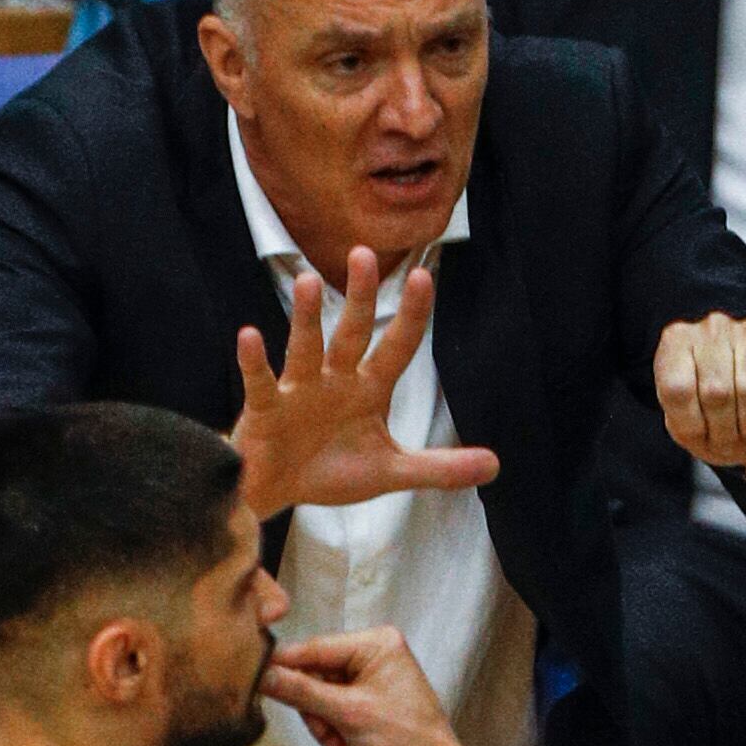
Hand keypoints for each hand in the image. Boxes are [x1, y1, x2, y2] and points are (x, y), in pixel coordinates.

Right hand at [232, 248, 498, 518]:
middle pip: (351, 333)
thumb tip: (496, 466)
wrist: (275, 492)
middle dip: (360, 297)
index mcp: (368, 390)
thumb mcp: (390, 472)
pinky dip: (254, 361)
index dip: (411, 315)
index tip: (424, 275)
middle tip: (364, 253)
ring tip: (310, 282)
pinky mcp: (266, 409)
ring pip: (305, 347)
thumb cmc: (330, 471)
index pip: (397, 347)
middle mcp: (335, 380)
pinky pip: (261, 381)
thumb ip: (439, 467)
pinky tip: (249, 335)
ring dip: (307, 317)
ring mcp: (299, 391)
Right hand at [261, 629, 471, 745]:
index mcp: (376, 642)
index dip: (285, 666)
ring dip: (322, 720)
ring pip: (322, 692)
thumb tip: (262, 675)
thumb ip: (302, 692)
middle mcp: (375, 651)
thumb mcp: (347, 713)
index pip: (316, 647)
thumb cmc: (401, 738)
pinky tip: (343, 743)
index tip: (256, 679)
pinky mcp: (371, 695)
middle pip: (317, 671)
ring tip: (336, 741)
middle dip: (313, 705)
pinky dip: (333, 724)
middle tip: (322, 730)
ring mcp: (374, 674)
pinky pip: (336, 703)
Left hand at [656, 316, 745, 474]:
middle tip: (729, 443)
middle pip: (716, 392)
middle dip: (724, 432)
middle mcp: (713, 328)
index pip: (678, 390)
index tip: (700, 437)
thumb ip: (684, 428)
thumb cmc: (718, 414)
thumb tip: (695, 430)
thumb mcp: (688, 426)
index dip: (690, 425)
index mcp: (677, 343)